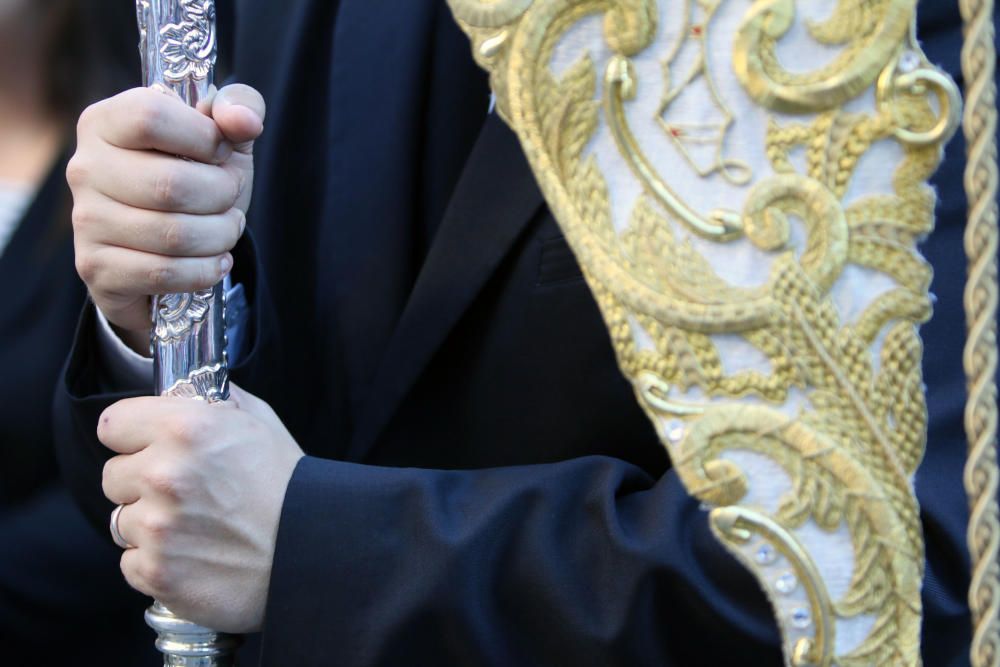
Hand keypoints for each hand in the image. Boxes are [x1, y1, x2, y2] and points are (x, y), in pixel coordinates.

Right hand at [67, 84, 265, 350]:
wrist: (171, 247)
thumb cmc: (196, 178)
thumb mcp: (224, 137)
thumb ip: (240, 107)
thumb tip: (243, 120)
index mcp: (106, 121)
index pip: (151, 117)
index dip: (204, 137)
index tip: (220, 152)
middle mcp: (85, 168)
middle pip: (171, 184)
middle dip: (223, 195)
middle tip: (231, 199)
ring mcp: (86, 221)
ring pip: (174, 235)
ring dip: (221, 236)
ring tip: (226, 229)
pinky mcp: (97, 268)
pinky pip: (165, 273)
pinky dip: (205, 270)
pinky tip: (215, 261)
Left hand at [99, 385, 303, 632]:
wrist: (312, 550)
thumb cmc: (288, 485)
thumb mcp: (260, 422)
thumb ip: (214, 402)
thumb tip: (184, 390)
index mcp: (185, 428)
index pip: (112, 424)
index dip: (131, 436)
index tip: (147, 447)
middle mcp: (163, 474)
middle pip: (112, 475)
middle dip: (140, 483)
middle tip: (183, 493)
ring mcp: (157, 527)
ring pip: (121, 521)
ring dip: (149, 525)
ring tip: (194, 528)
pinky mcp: (156, 571)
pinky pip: (131, 562)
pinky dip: (157, 563)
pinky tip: (193, 556)